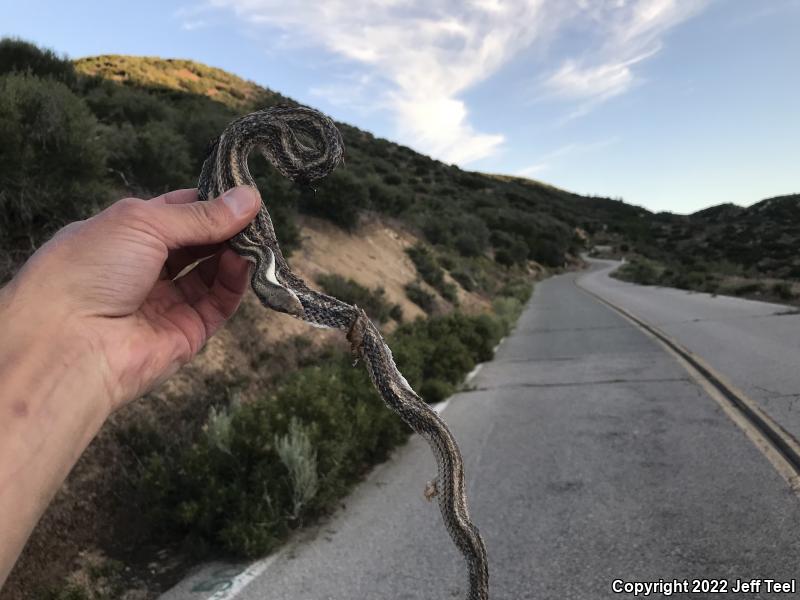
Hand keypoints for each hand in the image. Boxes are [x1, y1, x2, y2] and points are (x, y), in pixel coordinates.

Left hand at [1, 186, 260, 411]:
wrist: (69, 344)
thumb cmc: (91, 268)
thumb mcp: (143, 224)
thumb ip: (200, 214)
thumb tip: (250, 198)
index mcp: (125, 235)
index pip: (177, 212)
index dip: (210, 200)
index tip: (242, 192)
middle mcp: (146, 268)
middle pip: (199, 242)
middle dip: (228, 227)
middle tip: (257, 215)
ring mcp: (166, 302)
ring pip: (211, 272)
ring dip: (234, 253)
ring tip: (257, 238)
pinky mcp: (186, 332)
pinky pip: (218, 304)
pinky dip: (234, 282)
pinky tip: (244, 263)